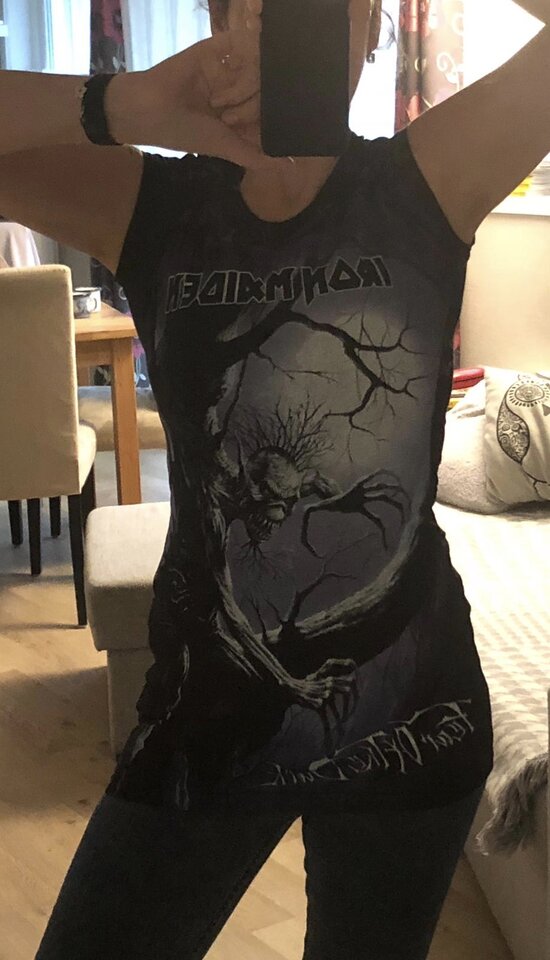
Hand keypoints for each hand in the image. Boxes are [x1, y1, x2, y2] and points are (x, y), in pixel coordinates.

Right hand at [123, 6, 277, 170]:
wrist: (148, 110)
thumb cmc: (185, 133)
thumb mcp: (225, 147)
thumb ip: (255, 155)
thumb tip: (289, 164)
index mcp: (239, 115)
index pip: (268, 110)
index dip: (273, 114)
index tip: (273, 122)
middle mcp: (236, 91)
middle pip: (265, 88)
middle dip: (250, 105)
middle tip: (225, 117)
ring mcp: (225, 69)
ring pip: (255, 67)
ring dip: (242, 85)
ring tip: (216, 102)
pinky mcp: (213, 50)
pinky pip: (238, 43)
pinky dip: (243, 49)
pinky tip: (233, 65)